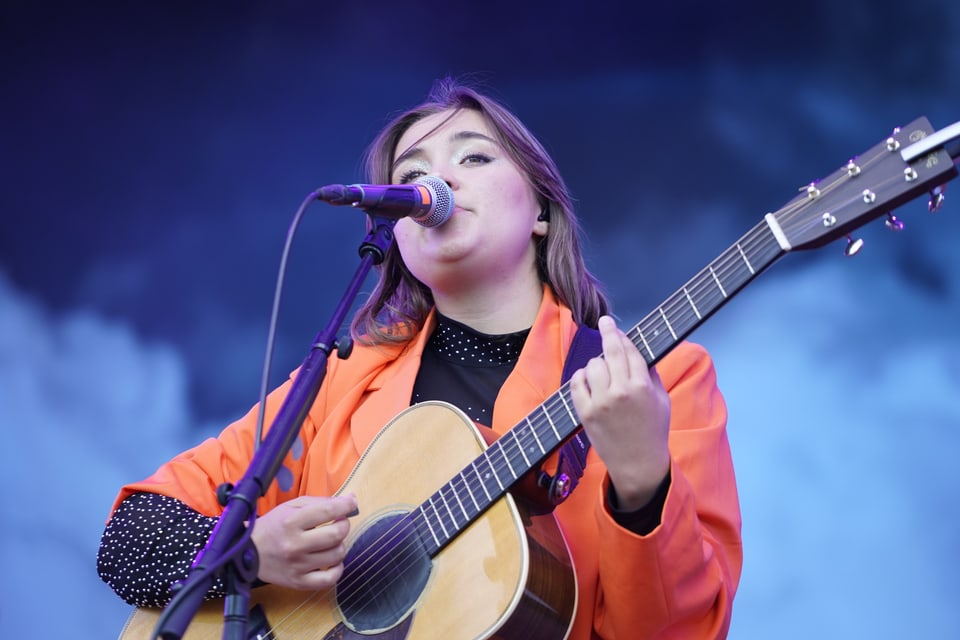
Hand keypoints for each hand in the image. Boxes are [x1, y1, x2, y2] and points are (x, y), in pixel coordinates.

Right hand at [250, 494, 357, 590]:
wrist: (248, 552)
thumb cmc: (273, 526)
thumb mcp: (291, 506)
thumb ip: (320, 502)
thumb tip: (350, 500)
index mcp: (291, 521)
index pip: (328, 511)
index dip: (346, 505)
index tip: (351, 503)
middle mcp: (294, 544)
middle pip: (336, 534)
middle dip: (344, 525)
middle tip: (339, 523)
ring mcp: (297, 566)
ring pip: (336, 555)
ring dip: (340, 545)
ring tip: (330, 541)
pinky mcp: (299, 582)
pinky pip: (330, 579)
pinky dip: (337, 569)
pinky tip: (332, 561)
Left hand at [569, 315, 670, 510]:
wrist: (638, 464)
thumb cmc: (653, 430)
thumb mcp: (661, 400)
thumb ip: (650, 375)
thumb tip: (637, 352)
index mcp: (642, 387)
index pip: (629, 351)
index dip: (620, 334)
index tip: (612, 324)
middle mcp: (620, 391)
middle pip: (610, 353)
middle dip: (608, 333)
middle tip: (605, 323)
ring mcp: (601, 402)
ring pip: (592, 366)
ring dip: (597, 363)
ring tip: (602, 370)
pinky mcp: (585, 413)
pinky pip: (576, 383)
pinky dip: (580, 377)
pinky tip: (587, 378)